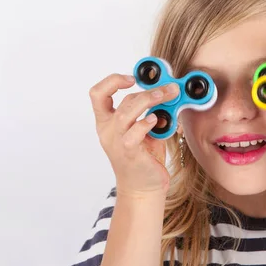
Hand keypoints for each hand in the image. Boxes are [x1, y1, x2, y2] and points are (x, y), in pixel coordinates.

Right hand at [89, 73, 179, 194]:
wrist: (143, 188)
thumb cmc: (144, 158)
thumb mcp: (144, 130)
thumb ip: (149, 112)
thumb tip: (167, 94)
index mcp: (107, 122)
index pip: (98, 94)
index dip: (112, 81)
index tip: (131, 78)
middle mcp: (108, 131)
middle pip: (122, 101)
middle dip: (147, 90)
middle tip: (168, 88)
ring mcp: (116, 142)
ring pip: (126, 113)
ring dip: (148, 100)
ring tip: (165, 96)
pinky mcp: (129, 153)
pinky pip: (133, 133)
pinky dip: (145, 123)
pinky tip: (157, 120)